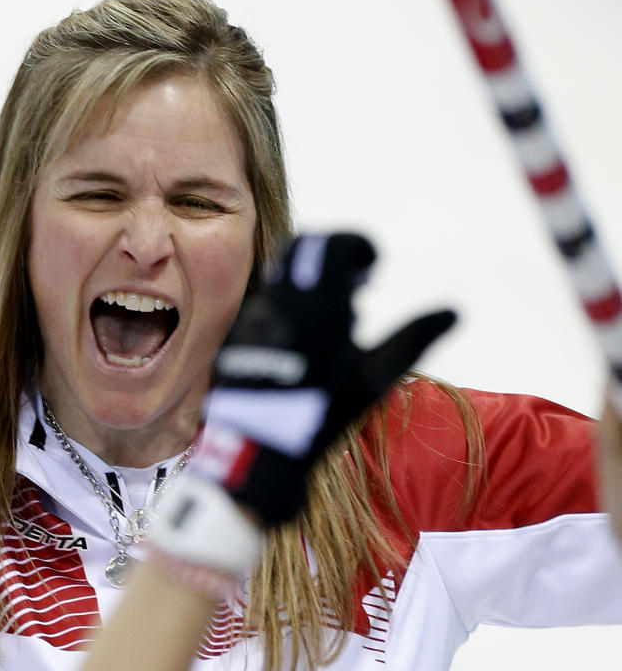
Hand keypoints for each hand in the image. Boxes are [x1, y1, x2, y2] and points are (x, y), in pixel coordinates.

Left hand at [200, 232, 455, 524]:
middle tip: (359, 281)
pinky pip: (267, 306)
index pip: (332, 244)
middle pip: (303, 249)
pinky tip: (311, 341)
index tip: (374, 265)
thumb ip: (414, 338)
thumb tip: (453, 312)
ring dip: (314, 284)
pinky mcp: (237, 334)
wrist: (259, 447)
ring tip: (342, 316)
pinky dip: (293, 309)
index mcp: (314, 303)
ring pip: (284, 278)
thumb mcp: (375, 377)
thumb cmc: (324, 412)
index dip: (358, 245)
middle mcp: (277, 301)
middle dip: (334, 255)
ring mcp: (252, 317)